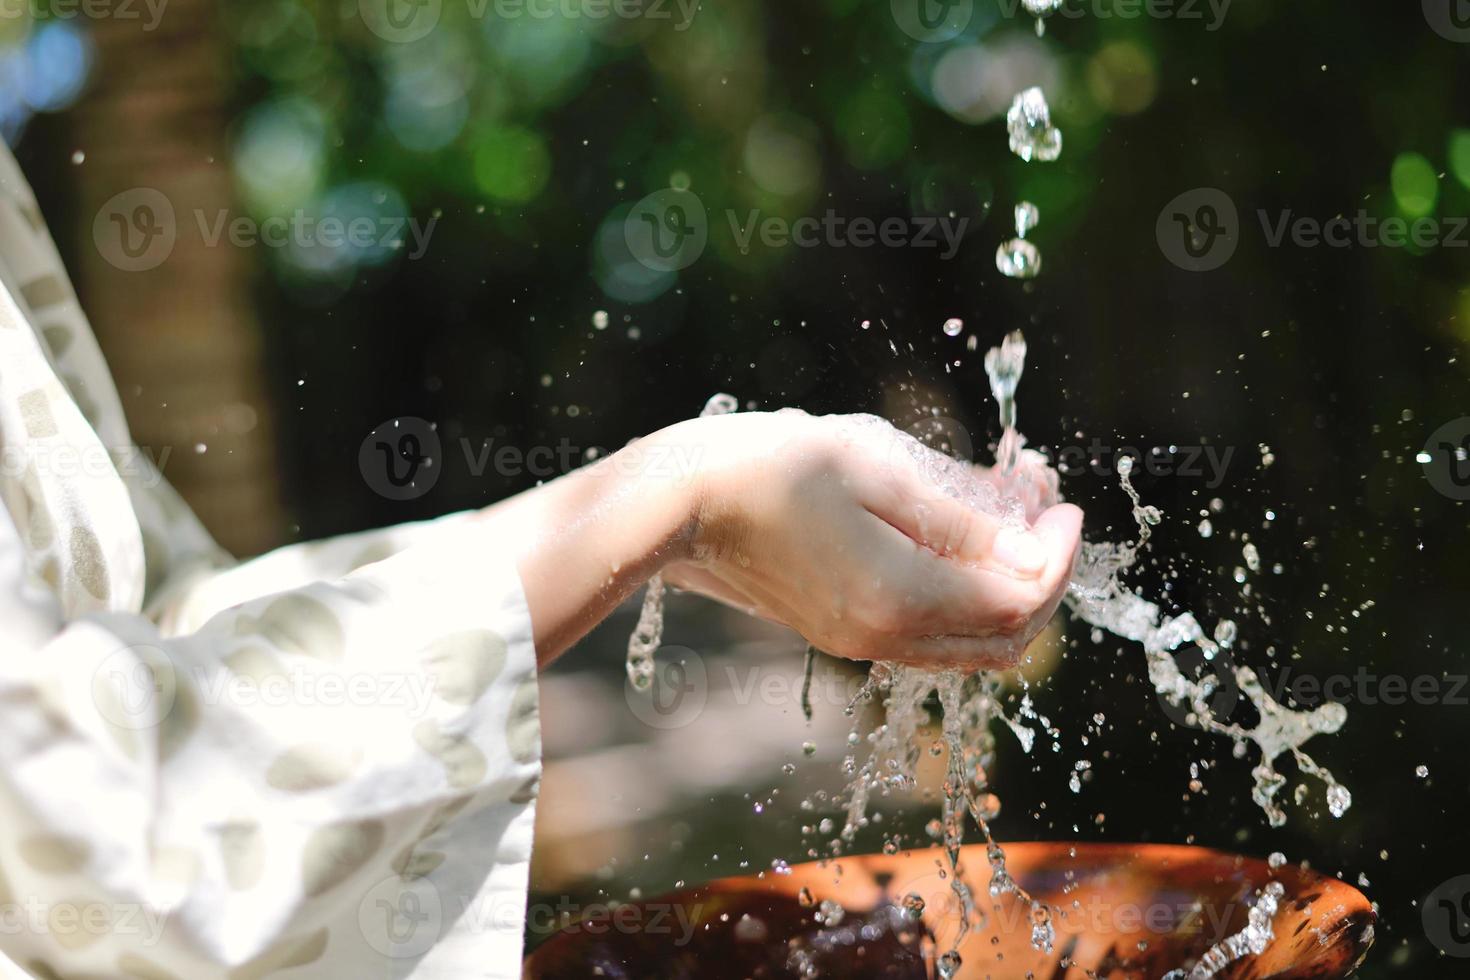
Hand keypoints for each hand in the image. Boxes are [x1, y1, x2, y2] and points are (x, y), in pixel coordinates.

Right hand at [662, 411, 1081, 667]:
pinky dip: (966, 597)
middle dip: (1044, 576)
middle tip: (1048, 512)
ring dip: (1007, 588)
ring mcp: (860, 641)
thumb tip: (1029, 549)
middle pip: (1004, 638)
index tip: (1060, 499)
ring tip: (1013, 519)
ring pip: (969, 645)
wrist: (682, 502)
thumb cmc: (771, 466)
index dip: (1058, 553)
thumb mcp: (873, 468)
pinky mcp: (842, 631)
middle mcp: (883, 636)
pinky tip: (962, 541)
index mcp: (898, 596)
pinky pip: (931, 635)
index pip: (1018, 598)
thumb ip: (957, 518)